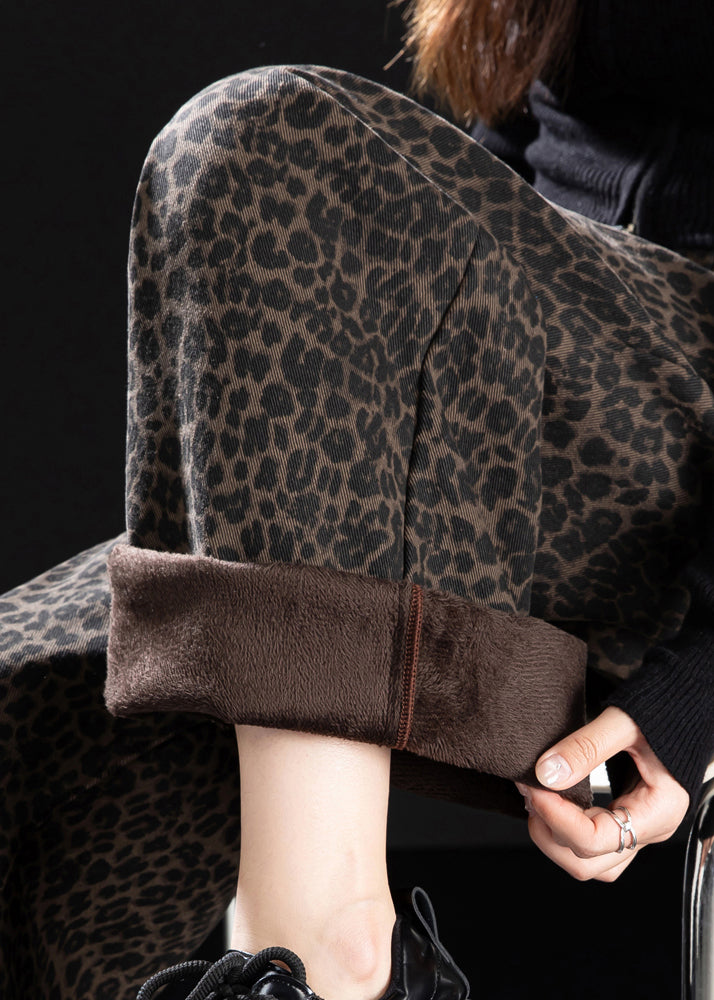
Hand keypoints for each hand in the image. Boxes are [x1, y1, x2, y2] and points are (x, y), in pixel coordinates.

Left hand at [515, 706, 688, 880]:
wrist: (683, 707)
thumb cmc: (663, 713)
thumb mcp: (624, 722)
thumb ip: (586, 747)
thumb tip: (546, 773)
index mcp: (659, 811)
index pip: (598, 840)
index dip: (557, 818)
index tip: (535, 787)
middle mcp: (649, 829)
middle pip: (588, 864)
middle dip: (549, 832)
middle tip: (531, 791)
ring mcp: (636, 828)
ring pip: (588, 861)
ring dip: (554, 835)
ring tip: (537, 797)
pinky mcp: (624, 818)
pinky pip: (590, 841)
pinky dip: (563, 826)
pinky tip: (551, 798)